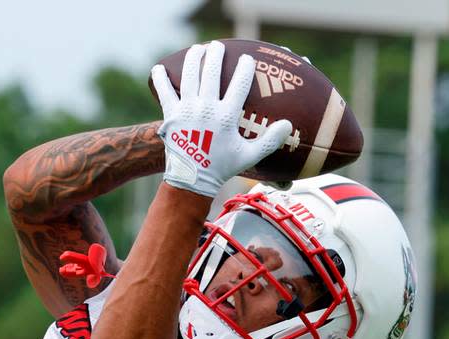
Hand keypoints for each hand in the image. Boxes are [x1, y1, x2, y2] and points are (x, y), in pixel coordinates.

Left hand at [150, 40, 292, 196]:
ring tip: (198, 49)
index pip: (240, 83)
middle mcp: (206, 108)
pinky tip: (160, 69)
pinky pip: (164, 92)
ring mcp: (187, 110)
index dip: (245, 67)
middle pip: (212, 72)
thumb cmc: (222, 167)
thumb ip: (270, 141)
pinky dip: (160, 78)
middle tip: (218, 47)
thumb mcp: (249, 156)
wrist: (192, 180)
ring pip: (190, 75)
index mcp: (226, 116)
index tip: (247, 59)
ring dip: (194, 58)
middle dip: (216, 54)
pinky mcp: (170, 115)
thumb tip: (288, 125)